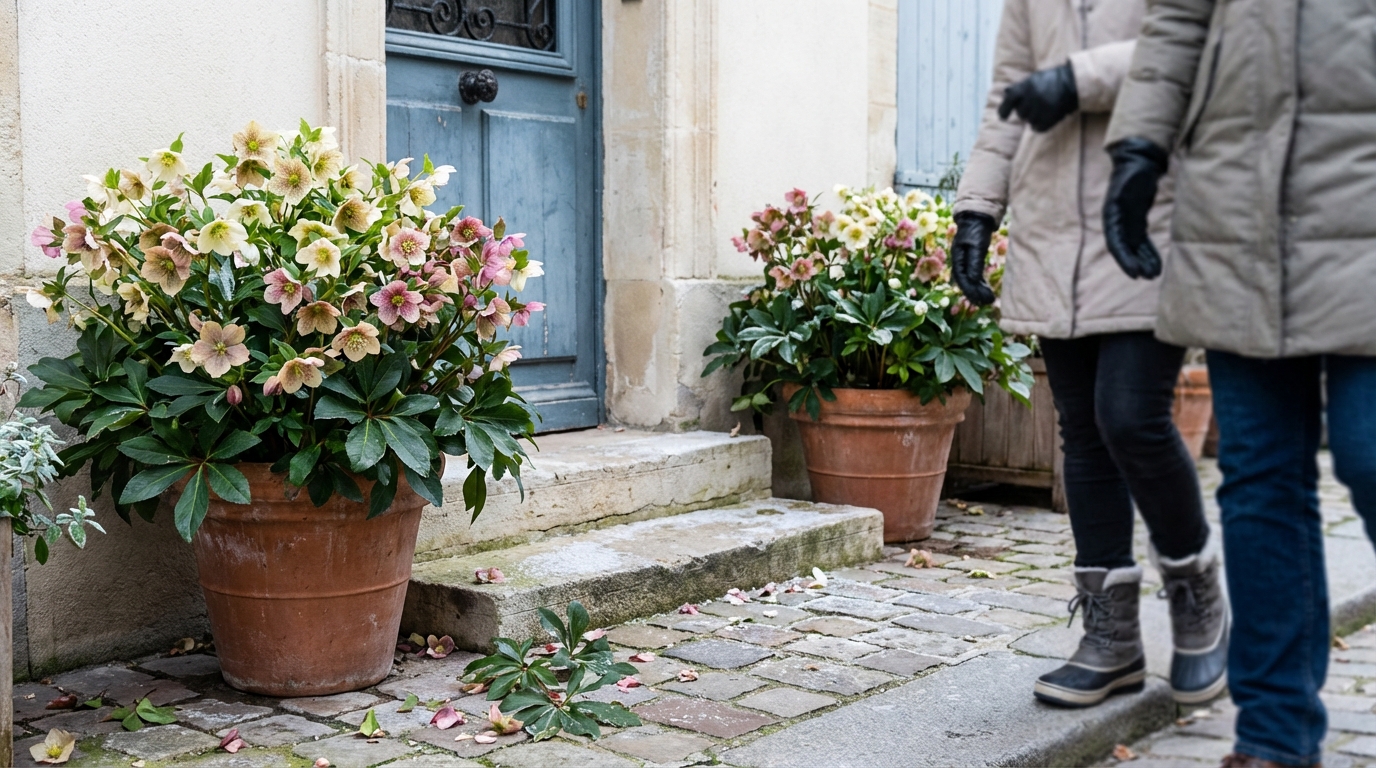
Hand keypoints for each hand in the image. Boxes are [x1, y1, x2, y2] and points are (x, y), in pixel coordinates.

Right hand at [951, 211, 997, 305]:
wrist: (977, 216)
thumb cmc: (977, 230)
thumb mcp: (977, 246)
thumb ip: (975, 263)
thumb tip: (973, 281)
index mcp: (957, 259)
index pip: (962, 279)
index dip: (971, 291)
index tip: (982, 299)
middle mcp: (959, 262)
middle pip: (965, 282)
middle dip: (975, 293)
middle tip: (987, 303)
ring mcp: (964, 261)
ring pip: (970, 280)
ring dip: (978, 290)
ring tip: (988, 300)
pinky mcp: (971, 260)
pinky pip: (974, 275)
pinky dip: (980, 284)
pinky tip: (986, 289)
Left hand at [998, 62, 1079, 131]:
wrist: (1073, 82)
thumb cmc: (1051, 80)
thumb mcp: (1034, 78)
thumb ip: (1019, 87)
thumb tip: (1006, 93)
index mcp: (1026, 87)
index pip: (1009, 101)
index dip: (1004, 110)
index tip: (1003, 117)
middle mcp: (1032, 98)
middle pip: (1021, 113)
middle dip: (1025, 111)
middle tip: (1035, 105)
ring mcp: (1042, 108)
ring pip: (1030, 121)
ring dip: (1034, 118)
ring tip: (1042, 110)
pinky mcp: (1050, 117)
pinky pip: (1038, 128)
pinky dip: (1040, 126)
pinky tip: (1045, 119)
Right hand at [1103, 138, 1169, 278]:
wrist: (1139, 162)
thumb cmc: (1132, 172)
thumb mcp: (1129, 183)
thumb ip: (1127, 195)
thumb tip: (1122, 206)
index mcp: (1111, 216)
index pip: (1116, 243)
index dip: (1125, 260)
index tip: (1135, 273)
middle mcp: (1117, 223)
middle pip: (1125, 249)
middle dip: (1135, 264)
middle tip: (1147, 276)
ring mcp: (1127, 224)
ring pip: (1134, 248)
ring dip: (1143, 262)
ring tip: (1154, 275)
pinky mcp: (1137, 223)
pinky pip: (1143, 242)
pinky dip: (1149, 253)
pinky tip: (1157, 265)